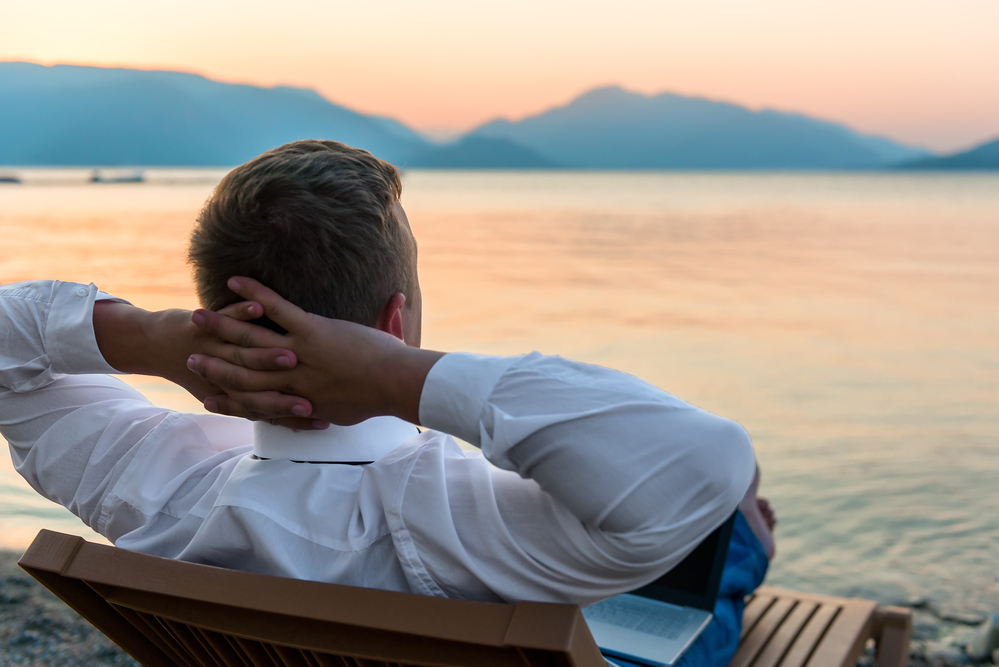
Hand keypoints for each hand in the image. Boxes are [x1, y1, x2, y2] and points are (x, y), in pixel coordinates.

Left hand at [93, 299, 324, 429]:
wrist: (153, 345)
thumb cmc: (197, 366)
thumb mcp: (222, 390)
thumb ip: (252, 402)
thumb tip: (286, 411)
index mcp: (233, 394)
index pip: (269, 410)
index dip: (294, 417)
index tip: (323, 418)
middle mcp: (222, 376)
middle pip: (260, 386)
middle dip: (287, 390)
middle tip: (315, 392)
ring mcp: (212, 350)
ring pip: (244, 354)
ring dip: (267, 353)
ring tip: (293, 350)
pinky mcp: (204, 326)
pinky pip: (227, 318)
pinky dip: (241, 313)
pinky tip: (258, 307)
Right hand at [186, 277, 444, 425]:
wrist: (396, 385)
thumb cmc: (378, 400)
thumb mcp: (346, 411)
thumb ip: (327, 410)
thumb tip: (322, 417)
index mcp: (297, 399)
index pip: (253, 402)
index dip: (228, 400)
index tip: (208, 397)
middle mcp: (290, 379)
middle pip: (241, 373)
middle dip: (213, 365)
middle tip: (187, 356)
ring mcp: (298, 353)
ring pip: (250, 341)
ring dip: (221, 326)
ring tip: (197, 317)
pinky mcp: (310, 330)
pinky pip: (276, 308)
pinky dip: (254, 293)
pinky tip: (234, 280)